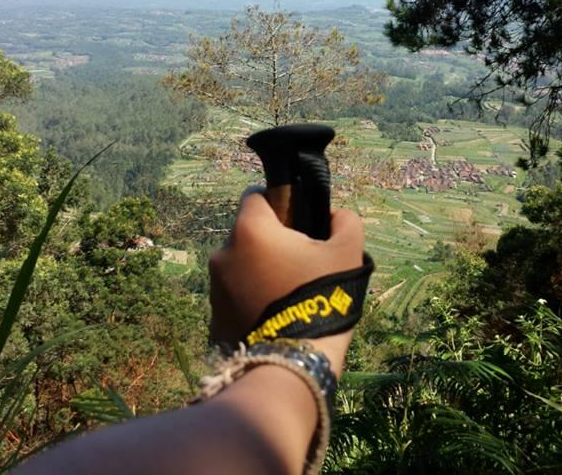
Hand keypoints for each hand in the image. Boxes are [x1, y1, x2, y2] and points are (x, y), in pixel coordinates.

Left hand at [209, 187, 364, 371]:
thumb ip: (344, 221)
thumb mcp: (347, 252)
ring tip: (288, 296)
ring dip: (258, 273)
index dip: (281, 204)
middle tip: (300, 265)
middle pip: (248, 234)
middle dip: (270, 243)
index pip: (256, 196)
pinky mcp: (213, 319)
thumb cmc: (322, 298)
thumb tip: (333, 216)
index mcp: (250, 230)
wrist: (295, 365)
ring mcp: (214, 288)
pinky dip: (250, 300)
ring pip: (240, 267)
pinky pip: (234, 297)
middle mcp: (223, 253)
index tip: (300, 223)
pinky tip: (274, 318)